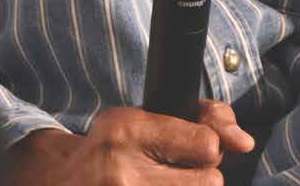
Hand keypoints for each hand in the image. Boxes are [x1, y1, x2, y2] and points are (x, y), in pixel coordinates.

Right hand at [8, 101, 254, 184]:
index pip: (207, 145)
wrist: (54, 183)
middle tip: (175, 176)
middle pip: (209, 183)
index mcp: (128, 133)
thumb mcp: (140, 119)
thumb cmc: (106, 149)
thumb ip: (197, 119)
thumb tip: (245, 141)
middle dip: (200, 179)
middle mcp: (123, 175)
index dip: (209, 148)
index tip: (196, 150)